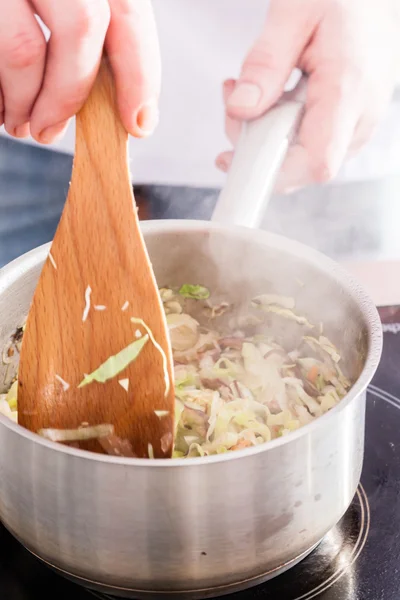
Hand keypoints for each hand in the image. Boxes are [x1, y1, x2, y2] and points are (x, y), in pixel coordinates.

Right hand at [0, 0, 160, 142]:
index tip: (139, 122)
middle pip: (84, 26)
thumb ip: (87, 33)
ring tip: (17, 123)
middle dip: (70, 93)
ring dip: (25, 101)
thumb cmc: (18, 4)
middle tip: (50, 131)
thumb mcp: (60, 1)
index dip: (140, 73)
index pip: (127, 12)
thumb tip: (123, 101)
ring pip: (26, 48)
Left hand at [216, 0, 399, 192]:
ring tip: (250, 89)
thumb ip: (266, 64)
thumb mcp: (295, 14)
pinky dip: (281, 128)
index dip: (275, 172)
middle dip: (258, 145)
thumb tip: (240, 110)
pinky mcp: (351, 123)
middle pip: (303, 167)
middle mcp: (360, 116)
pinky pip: (311, 143)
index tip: (238, 159)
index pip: (315, 161)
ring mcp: (358, 124)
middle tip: (235, 103)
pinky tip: (271, 98)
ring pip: (303, 158)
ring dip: (266, 134)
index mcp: (349, 89)